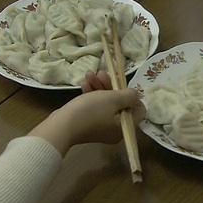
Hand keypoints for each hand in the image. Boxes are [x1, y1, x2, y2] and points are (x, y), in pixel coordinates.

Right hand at [30, 71, 145, 155]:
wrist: (63, 125)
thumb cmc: (91, 111)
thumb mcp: (114, 99)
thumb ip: (129, 96)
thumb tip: (135, 95)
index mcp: (125, 126)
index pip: (139, 111)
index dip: (133, 96)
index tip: (123, 86)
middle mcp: (115, 130)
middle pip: (120, 105)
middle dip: (111, 86)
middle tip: (102, 73)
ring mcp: (101, 128)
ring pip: (106, 104)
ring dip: (99, 87)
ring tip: (89, 74)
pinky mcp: (88, 124)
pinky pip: (95, 108)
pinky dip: (91, 95)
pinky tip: (84, 84)